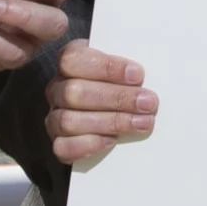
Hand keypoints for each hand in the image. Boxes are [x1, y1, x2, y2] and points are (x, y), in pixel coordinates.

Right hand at [46, 43, 157, 169]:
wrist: (111, 109)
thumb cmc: (120, 82)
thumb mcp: (123, 68)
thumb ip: (129, 68)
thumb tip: (152, 73)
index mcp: (70, 62)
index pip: (75, 58)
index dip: (106, 67)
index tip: (138, 75)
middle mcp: (57, 88)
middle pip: (74, 92)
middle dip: (116, 98)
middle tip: (148, 103)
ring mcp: (54, 116)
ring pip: (68, 120)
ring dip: (110, 122)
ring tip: (141, 123)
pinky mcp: (58, 142)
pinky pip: (62, 147)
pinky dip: (88, 144)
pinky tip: (112, 140)